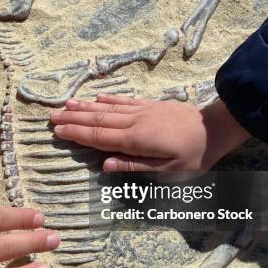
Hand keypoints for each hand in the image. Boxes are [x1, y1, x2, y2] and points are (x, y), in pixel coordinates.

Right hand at [51, 94, 249, 170]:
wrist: (215, 128)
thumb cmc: (194, 155)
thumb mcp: (167, 170)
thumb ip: (134, 166)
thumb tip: (104, 165)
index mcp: (135, 140)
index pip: (99, 137)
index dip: (76, 134)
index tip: (57, 131)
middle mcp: (134, 122)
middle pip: (97, 120)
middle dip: (73, 119)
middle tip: (51, 117)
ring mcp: (142, 110)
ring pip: (107, 108)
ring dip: (84, 107)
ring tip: (65, 104)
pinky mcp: (151, 104)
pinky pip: (125, 100)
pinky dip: (108, 98)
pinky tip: (96, 96)